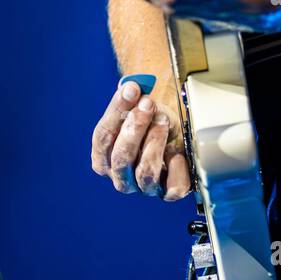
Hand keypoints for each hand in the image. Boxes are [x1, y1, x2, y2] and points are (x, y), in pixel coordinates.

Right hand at [90, 77, 191, 198]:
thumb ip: (131, 98)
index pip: (103, 138)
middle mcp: (120, 176)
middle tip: (148, 104)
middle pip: (121, 158)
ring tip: (163, 121)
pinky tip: (178, 150)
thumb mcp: (139, 106)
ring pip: (145, 173)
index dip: (117, 112)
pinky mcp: (168, 192)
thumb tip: (131, 87)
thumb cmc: (151, 120)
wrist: (174, 132)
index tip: (132, 90)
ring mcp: (143, 187)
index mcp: (103, 157)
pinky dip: (177, 166)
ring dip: (155, 142)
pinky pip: (173, 187)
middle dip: (135, 128)